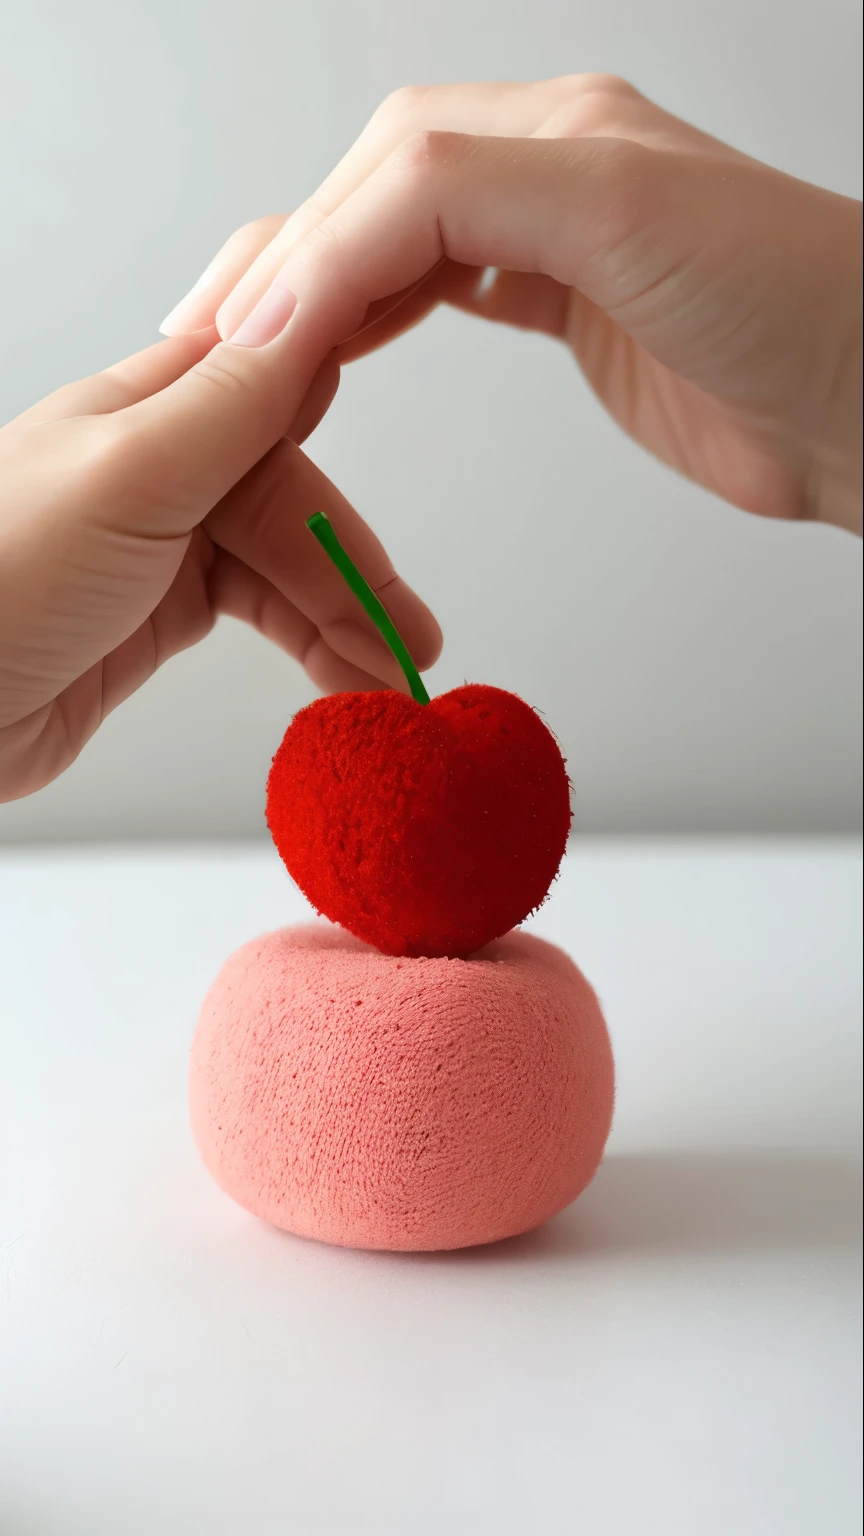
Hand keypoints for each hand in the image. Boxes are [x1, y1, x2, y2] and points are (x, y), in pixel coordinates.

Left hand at [0, 323, 439, 801]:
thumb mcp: (128, 477)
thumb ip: (230, 404)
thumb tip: (310, 306)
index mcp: (147, 410)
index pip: (280, 390)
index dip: (350, 413)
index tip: (423, 434)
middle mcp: (157, 469)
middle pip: (292, 500)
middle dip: (355, 572)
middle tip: (408, 643)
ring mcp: (157, 546)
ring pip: (282, 566)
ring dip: (341, 620)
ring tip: (387, 682)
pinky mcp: (152, 617)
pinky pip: (255, 615)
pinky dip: (305, 645)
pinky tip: (336, 675)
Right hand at [161, 75, 861, 534]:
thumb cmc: (791, 305)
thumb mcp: (617, 213)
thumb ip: (460, 200)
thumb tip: (324, 251)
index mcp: (561, 130)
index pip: (393, 169)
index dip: (312, 247)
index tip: (253, 333)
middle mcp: (556, 172)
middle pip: (384, 193)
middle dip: (303, 261)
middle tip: (235, 341)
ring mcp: (568, 243)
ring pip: (410, 238)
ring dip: (336, 284)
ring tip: (274, 344)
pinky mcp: (580, 311)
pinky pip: (457, 286)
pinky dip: (394, 304)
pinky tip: (361, 328)